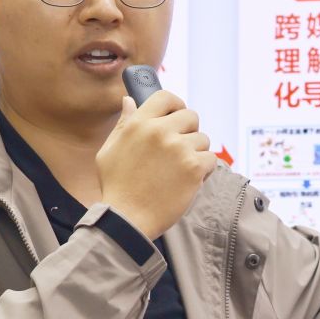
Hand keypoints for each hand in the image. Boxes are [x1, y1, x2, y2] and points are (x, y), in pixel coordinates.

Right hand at [95, 88, 218, 240]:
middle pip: (191, 116)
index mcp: (139, 124)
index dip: (176, 105)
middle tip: (180, 149)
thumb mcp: (109, 150)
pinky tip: (189, 181)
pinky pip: (210, 159)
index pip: (166, 97)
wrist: (128, 220)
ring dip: (196, 153)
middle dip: (189, 131)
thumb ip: (123, 123)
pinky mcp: (194, 168)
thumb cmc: (116, 187)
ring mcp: (179, 149)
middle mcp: (160, 131)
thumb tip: (129, 100)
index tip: (177, 114)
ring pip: (203, 139)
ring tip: (180, 170)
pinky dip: (204, 171)